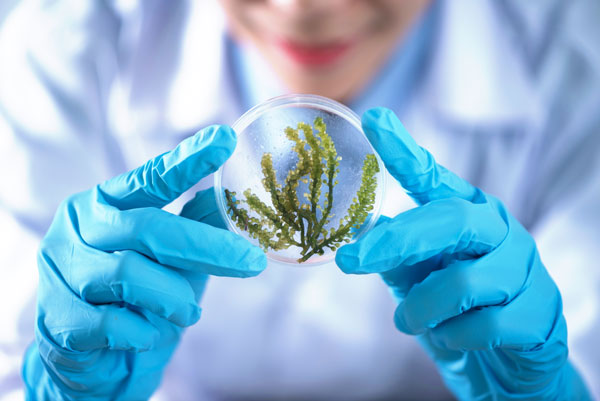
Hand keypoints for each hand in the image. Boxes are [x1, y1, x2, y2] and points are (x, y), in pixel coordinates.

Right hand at [23, 126, 266, 400]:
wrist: (95, 360)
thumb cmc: (137, 298)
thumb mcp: (172, 258)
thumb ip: (195, 225)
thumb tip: (230, 195)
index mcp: (106, 203)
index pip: (150, 178)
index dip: (188, 160)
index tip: (226, 139)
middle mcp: (79, 227)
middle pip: (148, 227)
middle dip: (207, 247)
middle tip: (253, 262)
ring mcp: (63, 270)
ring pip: (129, 274)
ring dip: (173, 297)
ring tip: (189, 312)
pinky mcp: (58, 317)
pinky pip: (113, 321)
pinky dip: (144, 330)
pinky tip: (148, 334)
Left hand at [336, 108, 590, 399]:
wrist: (506, 367)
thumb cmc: (457, 312)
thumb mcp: (419, 280)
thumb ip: (398, 255)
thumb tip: (364, 229)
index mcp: (468, 216)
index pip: (434, 178)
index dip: (403, 150)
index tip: (373, 120)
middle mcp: (500, 233)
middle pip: (450, 220)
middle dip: (395, 242)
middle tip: (349, 261)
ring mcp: (525, 272)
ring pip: (463, 283)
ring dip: (422, 308)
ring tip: (409, 321)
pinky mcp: (539, 316)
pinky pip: (484, 326)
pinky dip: (453, 337)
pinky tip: (450, 338)